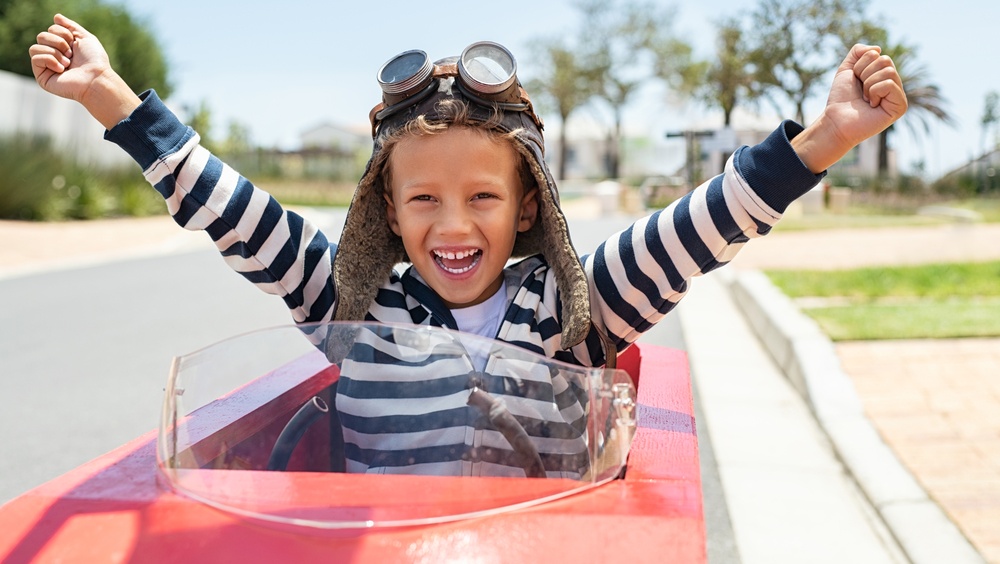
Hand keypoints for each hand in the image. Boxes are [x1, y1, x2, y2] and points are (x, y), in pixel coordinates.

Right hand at [29, 14, 110, 102]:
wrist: (96, 79)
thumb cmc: (94, 60)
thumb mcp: (85, 37)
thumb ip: (70, 26)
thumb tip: (56, 17)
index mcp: (62, 46)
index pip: (51, 29)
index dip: (63, 33)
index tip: (75, 43)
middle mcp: (53, 55)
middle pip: (41, 36)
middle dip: (58, 42)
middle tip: (71, 54)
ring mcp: (47, 67)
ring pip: (35, 47)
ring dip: (55, 52)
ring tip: (68, 63)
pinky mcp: (42, 77)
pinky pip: (35, 58)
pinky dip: (50, 60)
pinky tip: (61, 69)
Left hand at [791, 44, 906, 172]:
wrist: (835, 120)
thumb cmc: (841, 98)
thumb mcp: (846, 69)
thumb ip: (858, 52)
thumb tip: (878, 48)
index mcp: (883, 75)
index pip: (877, 54)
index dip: (859, 66)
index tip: (855, 81)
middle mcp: (893, 83)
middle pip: (885, 60)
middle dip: (865, 74)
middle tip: (860, 91)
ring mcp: (898, 95)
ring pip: (888, 71)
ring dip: (869, 84)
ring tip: (865, 99)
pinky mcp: (900, 107)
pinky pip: (890, 84)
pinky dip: (875, 91)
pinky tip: (872, 105)